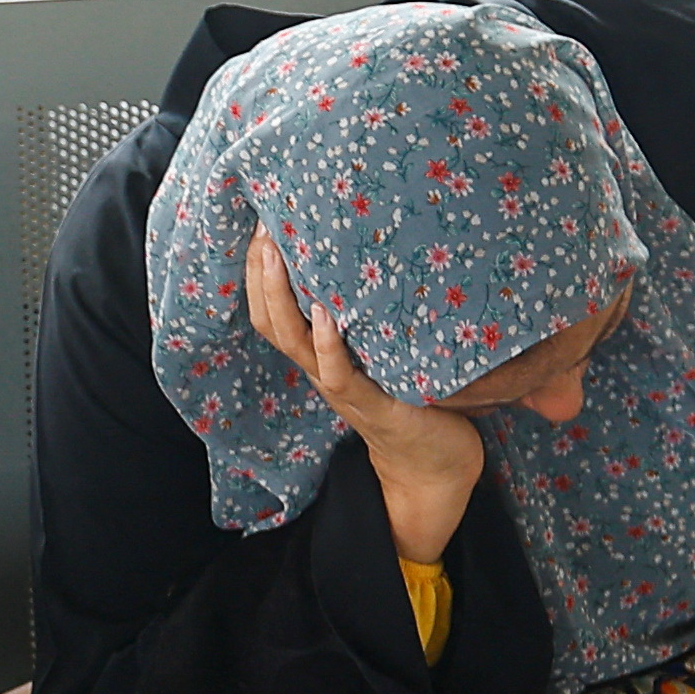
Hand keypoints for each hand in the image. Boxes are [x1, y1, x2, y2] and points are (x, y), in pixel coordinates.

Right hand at [244, 227, 484, 562]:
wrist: (434, 469)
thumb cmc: (417, 405)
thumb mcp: (388, 354)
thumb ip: (376, 320)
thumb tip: (388, 262)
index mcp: (322, 359)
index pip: (274, 312)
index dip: (260, 273)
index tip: (264, 224)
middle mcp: (321, 371)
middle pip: (272, 320)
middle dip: (262, 273)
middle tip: (263, 225)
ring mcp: (343, 389)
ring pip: (294, 341)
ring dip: (281, 298)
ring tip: (277, 256)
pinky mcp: (372, 405)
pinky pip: (338, 373)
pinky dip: (327, 344)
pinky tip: (324, 314)